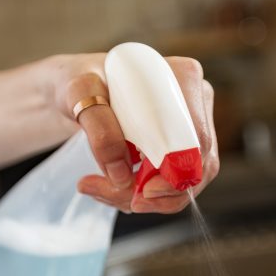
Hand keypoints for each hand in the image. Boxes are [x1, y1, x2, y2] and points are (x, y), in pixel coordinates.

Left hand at [48, 53, 219, 213]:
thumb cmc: (80, 82)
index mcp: (183, 77)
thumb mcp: (78, 93)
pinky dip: (145, 194)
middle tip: (108, 193)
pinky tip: (112, 186)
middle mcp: (196, 100)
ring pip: (186, 181)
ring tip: (100, 189)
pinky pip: (175, 182)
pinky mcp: (181, 146)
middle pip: (196, 166)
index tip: (143, 190)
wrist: (79, 91)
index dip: (177, 173)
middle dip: (157, 194)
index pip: (197, 140)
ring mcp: (192, 125)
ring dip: (147, 198)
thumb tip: (122, 175)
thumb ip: (99, 128)